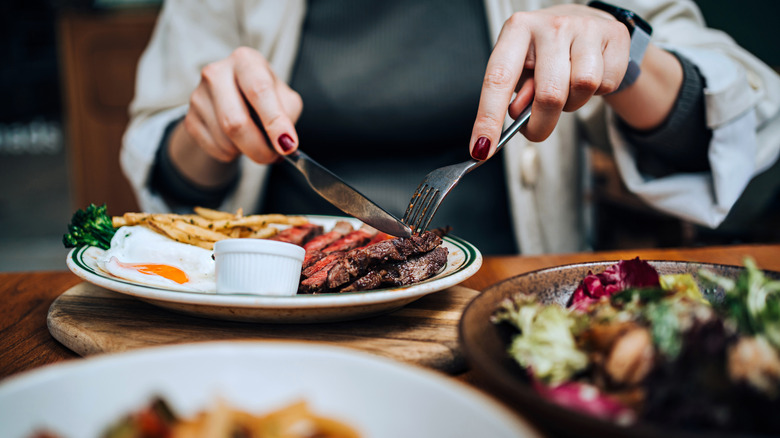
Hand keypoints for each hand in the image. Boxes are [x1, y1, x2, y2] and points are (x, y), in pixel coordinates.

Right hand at [182, 46, 302, 164]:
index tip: (287, 145)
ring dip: (246, 151)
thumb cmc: (266, 98)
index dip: (274, 121)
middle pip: (236, 122)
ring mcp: (198, 96)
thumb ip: (287, 117)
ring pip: (225, 140)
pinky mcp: (190, 119)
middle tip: (274, 156)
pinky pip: (215, 149)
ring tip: (254, 140)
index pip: (259, 91)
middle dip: (259, 148)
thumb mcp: (285, 99)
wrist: (235, 100)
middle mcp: (217, 73)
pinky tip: (237, 142)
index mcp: (245, 60)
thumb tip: (285, 144)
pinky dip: (232, 155)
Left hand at [469, 4, 629, 159]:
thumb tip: (519, 115)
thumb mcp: (522, 67)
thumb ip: (516, 92)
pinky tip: (589, 76)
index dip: (489, 118)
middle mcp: (550, 25)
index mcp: (517, 30)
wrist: (586, 22)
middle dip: (542, 124)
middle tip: (537, 128)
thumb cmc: (546, 51)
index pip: (498, 79)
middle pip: (549, 94)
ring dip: (573, 103)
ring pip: (582, 88)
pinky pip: (606, 84)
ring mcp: (585, 28)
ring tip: (566, 89)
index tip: (482, 149)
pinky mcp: (614, 35)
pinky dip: (598, 92)